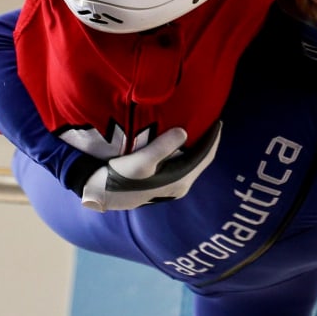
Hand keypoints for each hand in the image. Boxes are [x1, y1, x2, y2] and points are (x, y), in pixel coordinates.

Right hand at [81, 123, 221, 210]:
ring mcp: (171, 188)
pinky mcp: (161, 186)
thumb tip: (183, 132)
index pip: (204, 157)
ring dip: (196, 147)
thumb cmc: (118, 178)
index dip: (213, 138)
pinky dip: (186, 153)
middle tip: (210, 121)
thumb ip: (162, 147)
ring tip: (198, 129)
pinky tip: (180, 143)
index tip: (217, 120)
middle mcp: (179, 187)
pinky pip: (182, 165)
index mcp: (178, 181)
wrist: (99, 194)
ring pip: (192, 164)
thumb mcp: (140, 162)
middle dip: (207, 142)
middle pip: (201, 160)